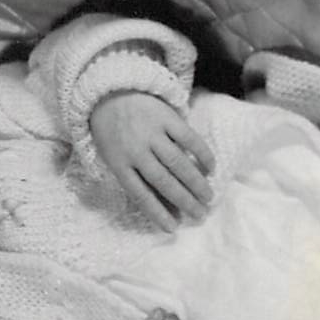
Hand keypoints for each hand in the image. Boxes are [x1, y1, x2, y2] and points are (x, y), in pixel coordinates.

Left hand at [89, 92, 215, 229]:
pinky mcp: (166, 117)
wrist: (109, 92)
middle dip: (184, 201)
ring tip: (208, 196)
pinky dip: (202, 154)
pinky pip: (188, 138)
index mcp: (119, 163)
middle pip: (164, 181)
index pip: (140, 194)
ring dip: (196, 182)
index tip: (173, 228)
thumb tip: (162, 205)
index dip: (157, 212)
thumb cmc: (112, 131)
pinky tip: (210, 167)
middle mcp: (135, 150)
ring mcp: (152, 132)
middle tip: (200, 214)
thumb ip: (133, 177)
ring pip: (178, 163)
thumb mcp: (112, 157)